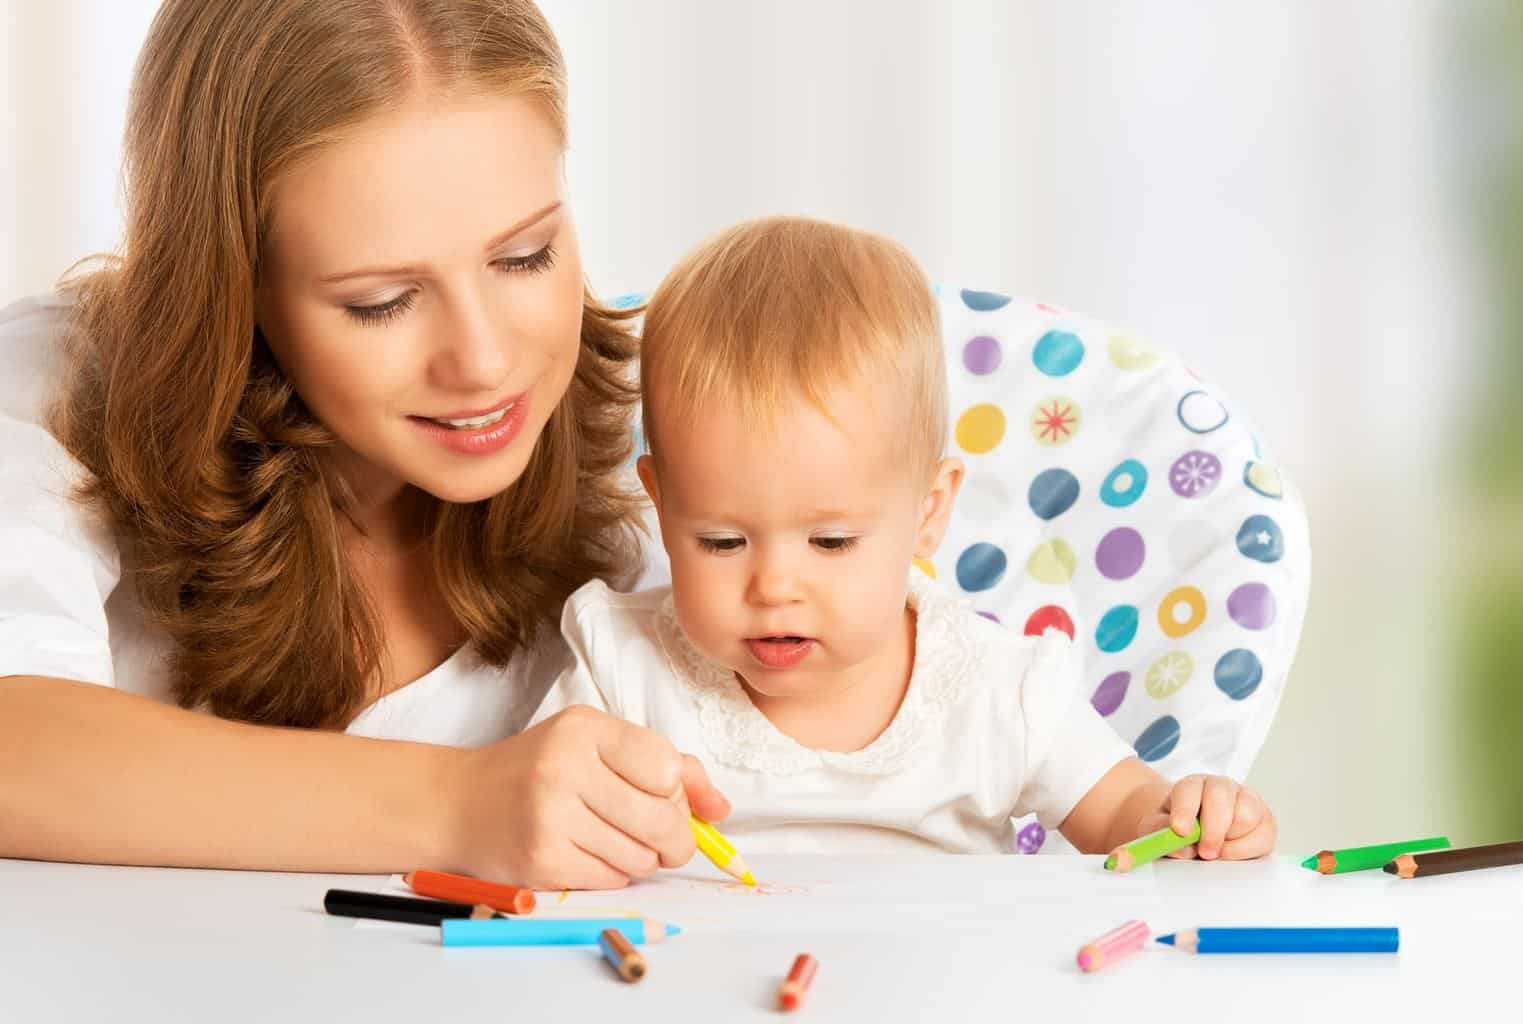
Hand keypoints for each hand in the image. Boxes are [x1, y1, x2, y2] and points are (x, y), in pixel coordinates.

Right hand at [443, 705, 731, 889]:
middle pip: (662, 819)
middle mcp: (566, 766)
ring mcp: (550, 815)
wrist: (459, 802)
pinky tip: (591, 856)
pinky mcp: (540, 859)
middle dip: (675, 840)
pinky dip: (614, 876)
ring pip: (640, 856)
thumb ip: (663, 765)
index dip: (677, 793)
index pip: (666, 768)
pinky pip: (610, 880)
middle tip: (664, 841)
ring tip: (617, 843)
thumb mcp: (596, 746)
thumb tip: (721, 808)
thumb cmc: (539, 770)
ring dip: (643, 859)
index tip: (666, 799)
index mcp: (586, 729)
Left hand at [1136, 774, 1275, 860]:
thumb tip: (1182, 847)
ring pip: (1246, 815)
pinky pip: (1264, 835)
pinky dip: (1247, 850)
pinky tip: (1232, 853)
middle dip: (1212, 829)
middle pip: (1221, 797)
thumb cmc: (1178, 828)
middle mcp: (1221, 787)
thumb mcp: (1158, 828)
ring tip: (1217, 851)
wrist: (1198, 831)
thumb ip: (1160, 833)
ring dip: (1231, 840)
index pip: (1189, 789)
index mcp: (1192, 785)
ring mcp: (1247, 801)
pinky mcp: (1265, 821)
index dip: (1184, 809)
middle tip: (1204, 852)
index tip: (1180, 830)